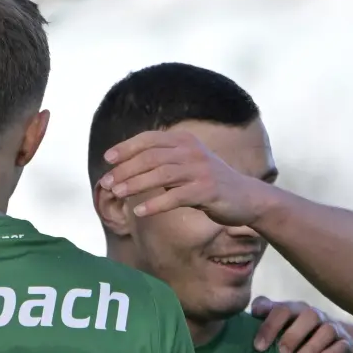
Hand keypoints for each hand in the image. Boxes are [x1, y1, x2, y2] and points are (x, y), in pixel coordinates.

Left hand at [98, 129, 268, 225]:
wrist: (246, 197)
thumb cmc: (208, 183)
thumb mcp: (186, 166)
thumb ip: (162, 163)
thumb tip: (125, 168)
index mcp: (185, 141)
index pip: (149, 139)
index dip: (126, 148)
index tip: (107, 159)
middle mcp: (192, 151)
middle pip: (151, 157)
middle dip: (125, 170)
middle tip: (106, 183)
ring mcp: (201, 170)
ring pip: (161, 175)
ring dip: (135, 185)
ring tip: (116, 194)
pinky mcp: (208, 191)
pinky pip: (176, 197)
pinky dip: (155, 204)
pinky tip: (139, 212)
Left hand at [250, 296, 352, 352]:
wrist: (327, 347)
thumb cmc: (292, 339)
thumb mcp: (277, 328)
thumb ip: (265, 315)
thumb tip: (255, 309)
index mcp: (295, 310)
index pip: (282, 310)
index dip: (269, 326)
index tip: (258, 346)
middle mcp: (315, 316)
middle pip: (308, 316)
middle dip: (293, 335)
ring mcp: (333, 329)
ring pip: (327, 331)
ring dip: (311, 347)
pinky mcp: (347, 344)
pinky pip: (343, 346)